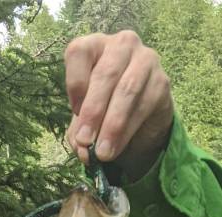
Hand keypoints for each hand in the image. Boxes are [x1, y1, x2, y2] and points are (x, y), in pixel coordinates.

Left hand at [65, 31, 173, 180]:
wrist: (140, 119)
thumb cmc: (105, 109)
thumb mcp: (85, 118)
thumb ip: (78, 131)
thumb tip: (83, 149)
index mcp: (95, 45)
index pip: (79, 52)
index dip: (74, 82)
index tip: (74, 110)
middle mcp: (121, 45)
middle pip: (105, 74)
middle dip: (93, 111)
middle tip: (85, 140)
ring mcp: (146, 60)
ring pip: (126, 90)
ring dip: (112, 125)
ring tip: (102, 152)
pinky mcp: (162, 82)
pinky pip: (144, 106)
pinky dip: (128, 130)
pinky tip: (117, 146)